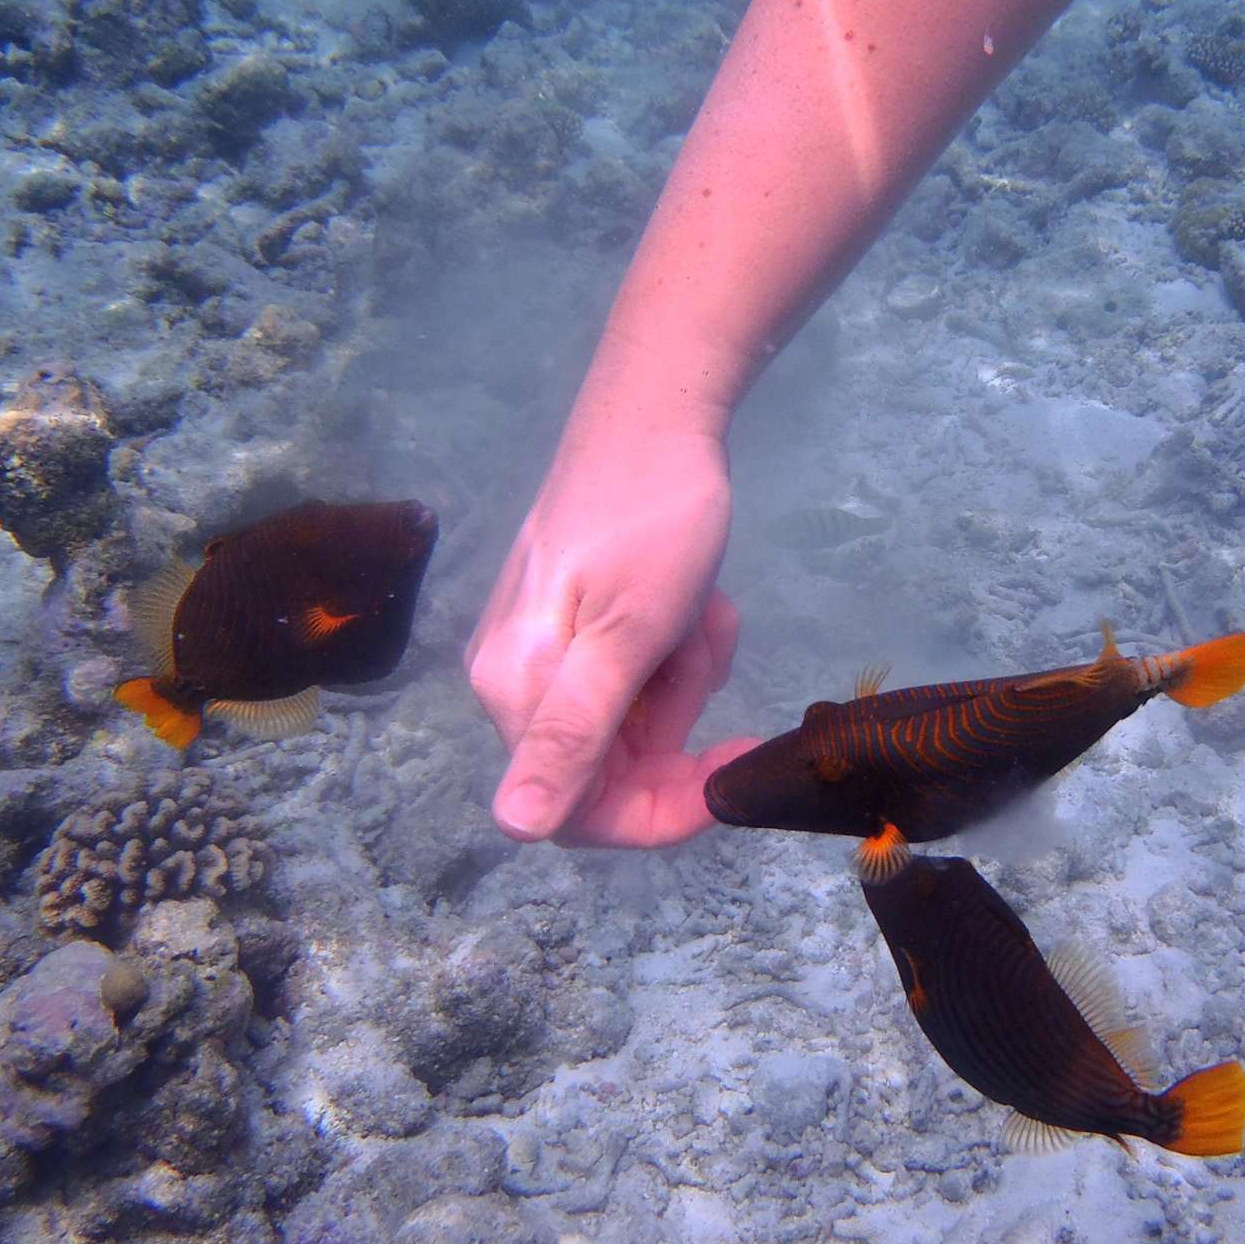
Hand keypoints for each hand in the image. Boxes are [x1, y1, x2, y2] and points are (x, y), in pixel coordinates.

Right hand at [466, 423, 755, 846]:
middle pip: (611, 769)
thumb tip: (515, 828)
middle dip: (679, 722)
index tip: (729, 773)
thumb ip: (572, 734)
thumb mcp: (627, 636)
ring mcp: (549, 652)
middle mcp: (517, 682)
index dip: (657, 813)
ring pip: (637, 723)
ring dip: (686, 677)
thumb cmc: (650, 520)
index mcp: (515, 690)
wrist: (660, 416)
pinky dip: (680, 650)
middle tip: (710, 642)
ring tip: (702, 609)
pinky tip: (696, 600)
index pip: (575, 811)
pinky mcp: (581, 626)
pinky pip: (641, 678)